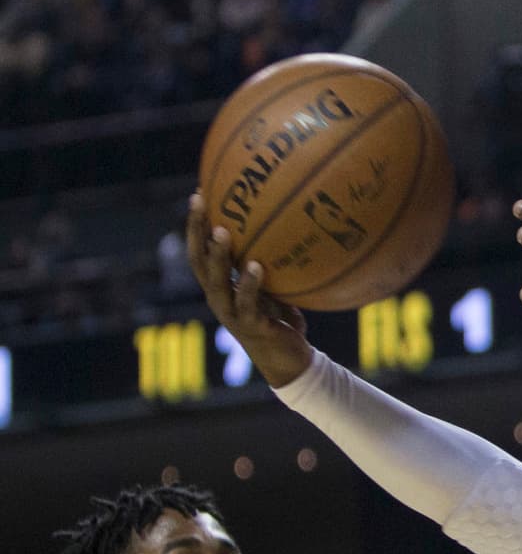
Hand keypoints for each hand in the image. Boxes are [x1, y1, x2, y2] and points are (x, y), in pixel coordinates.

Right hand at [186, 193, 312, 388]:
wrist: (290, 360)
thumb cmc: (282, 318)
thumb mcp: (277, 285)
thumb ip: (274, 260)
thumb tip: (292, 222)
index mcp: (221, 286)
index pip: (201, 250)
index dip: (196, 224)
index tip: (198, 192)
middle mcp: (219, 298)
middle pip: (199, 261)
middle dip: (196, 230)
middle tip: (199, 202)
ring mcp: (231, 314)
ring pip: (217, 282)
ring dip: (218, 256)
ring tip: (221, 232)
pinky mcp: (251, 327)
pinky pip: (247, 303)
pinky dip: (250, 284)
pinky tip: (256, 266)